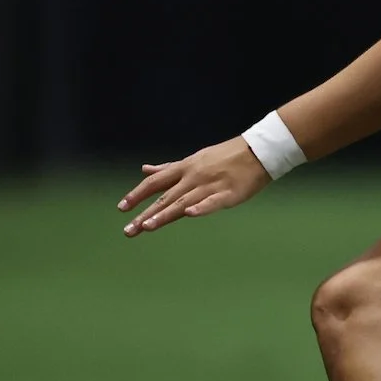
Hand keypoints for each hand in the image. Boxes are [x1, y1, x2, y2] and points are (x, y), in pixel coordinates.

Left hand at [118, 137, 270, 236]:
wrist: (258, 151)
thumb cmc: (225, 156)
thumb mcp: (194, 159)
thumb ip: (168, 168)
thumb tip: (144, 169)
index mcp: (185, 168)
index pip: (155, 182)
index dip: (137, 194)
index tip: (121, 208)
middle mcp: (194, 177)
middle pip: (165, 197)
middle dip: (145, 214)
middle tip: (128, 230)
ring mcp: (211, 185)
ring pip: (183, 202)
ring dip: (164, 214)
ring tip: (147, 227)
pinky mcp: (229, 194)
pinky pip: (213, 202)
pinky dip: (202, 208)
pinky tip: (190, 214)